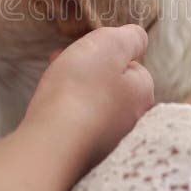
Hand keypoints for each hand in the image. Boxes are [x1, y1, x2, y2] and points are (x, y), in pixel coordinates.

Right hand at [23, 25, 154, 166]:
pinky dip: (63, 112)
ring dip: (72, 90)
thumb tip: (139, 38)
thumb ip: (130, 37)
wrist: (52, 142)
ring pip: (90, 103)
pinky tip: (48, 110)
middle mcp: (131, 120)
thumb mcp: (110, 45)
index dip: (104, 52)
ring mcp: (107, 140)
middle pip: (108, 84)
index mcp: (142, 93)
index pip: (131, 64)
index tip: (83, 49)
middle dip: (85, 71)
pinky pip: (75, 124)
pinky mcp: (83, 154)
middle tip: (62, 64)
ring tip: (51, 84)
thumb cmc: (80, 89)